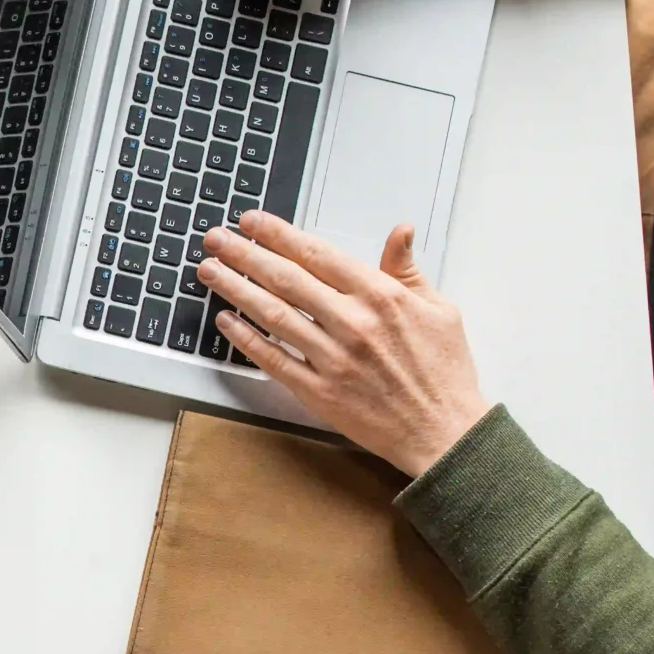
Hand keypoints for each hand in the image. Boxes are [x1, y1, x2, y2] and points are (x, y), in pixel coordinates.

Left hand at [194, 211, 489, 475]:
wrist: (443, 431)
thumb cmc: (444, 371)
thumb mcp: (438, 309)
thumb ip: (407, 270)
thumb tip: (400, 232)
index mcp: (382, 297)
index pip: (318, 255)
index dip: (279, 235)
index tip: (252, 222)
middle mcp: (353, 323)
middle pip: (286, 280)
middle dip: (244, 255)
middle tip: (216, 238)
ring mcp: (333, 359)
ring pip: (273, 315)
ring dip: (235, 290)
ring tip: (209, 271)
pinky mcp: (319, 392)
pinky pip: (273, 360)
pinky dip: (246, 339)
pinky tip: (226, 320)